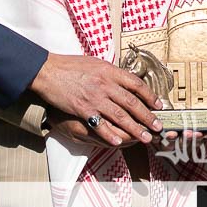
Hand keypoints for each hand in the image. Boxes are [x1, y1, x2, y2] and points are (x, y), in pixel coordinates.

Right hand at [30, 53, 164, 146]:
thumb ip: (110, 73)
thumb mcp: (95, 63)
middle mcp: (105, 84)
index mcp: (110, 71)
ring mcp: (94, 97)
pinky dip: (110, 135)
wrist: (47, 71)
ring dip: (135, 129)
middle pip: (132, 102)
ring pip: (120, 116)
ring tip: (146, 137)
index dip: (150, 96)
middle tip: (158, 126)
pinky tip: (119, 142)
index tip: (159, 105)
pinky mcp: (82, 109)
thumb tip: (125, 80)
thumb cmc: (70, 66)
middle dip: (147, 116)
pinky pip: (99, 125)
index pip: (136, 84)